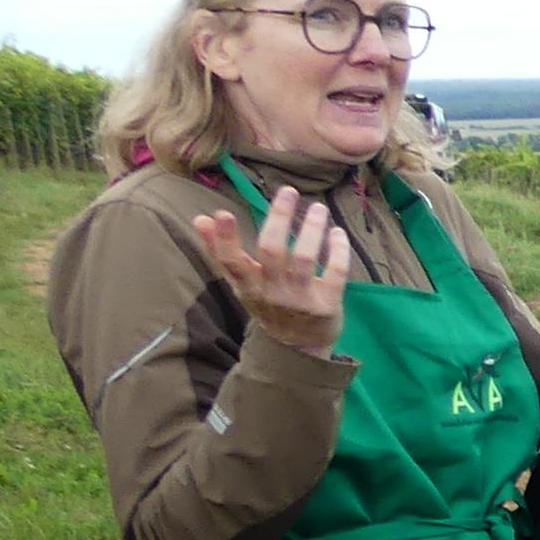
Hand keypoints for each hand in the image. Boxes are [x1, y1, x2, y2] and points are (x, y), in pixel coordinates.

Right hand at [190, 189, 352, 356]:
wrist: (298, 348)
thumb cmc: (268, 305)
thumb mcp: (242, 284)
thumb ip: (222, 252)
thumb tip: (201, 218)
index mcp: (248, 287)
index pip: (231, 262)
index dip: (224, 239)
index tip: (221, 213)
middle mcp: (272, 293)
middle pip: (272, 251)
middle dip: (279, 218)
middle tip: (288, 192)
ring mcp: (300, 300)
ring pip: (305, 259)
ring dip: (312, 229)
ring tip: (318, 208)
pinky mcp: (327, 306)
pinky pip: (335, 273)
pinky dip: (338, 250)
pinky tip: (337, 233)